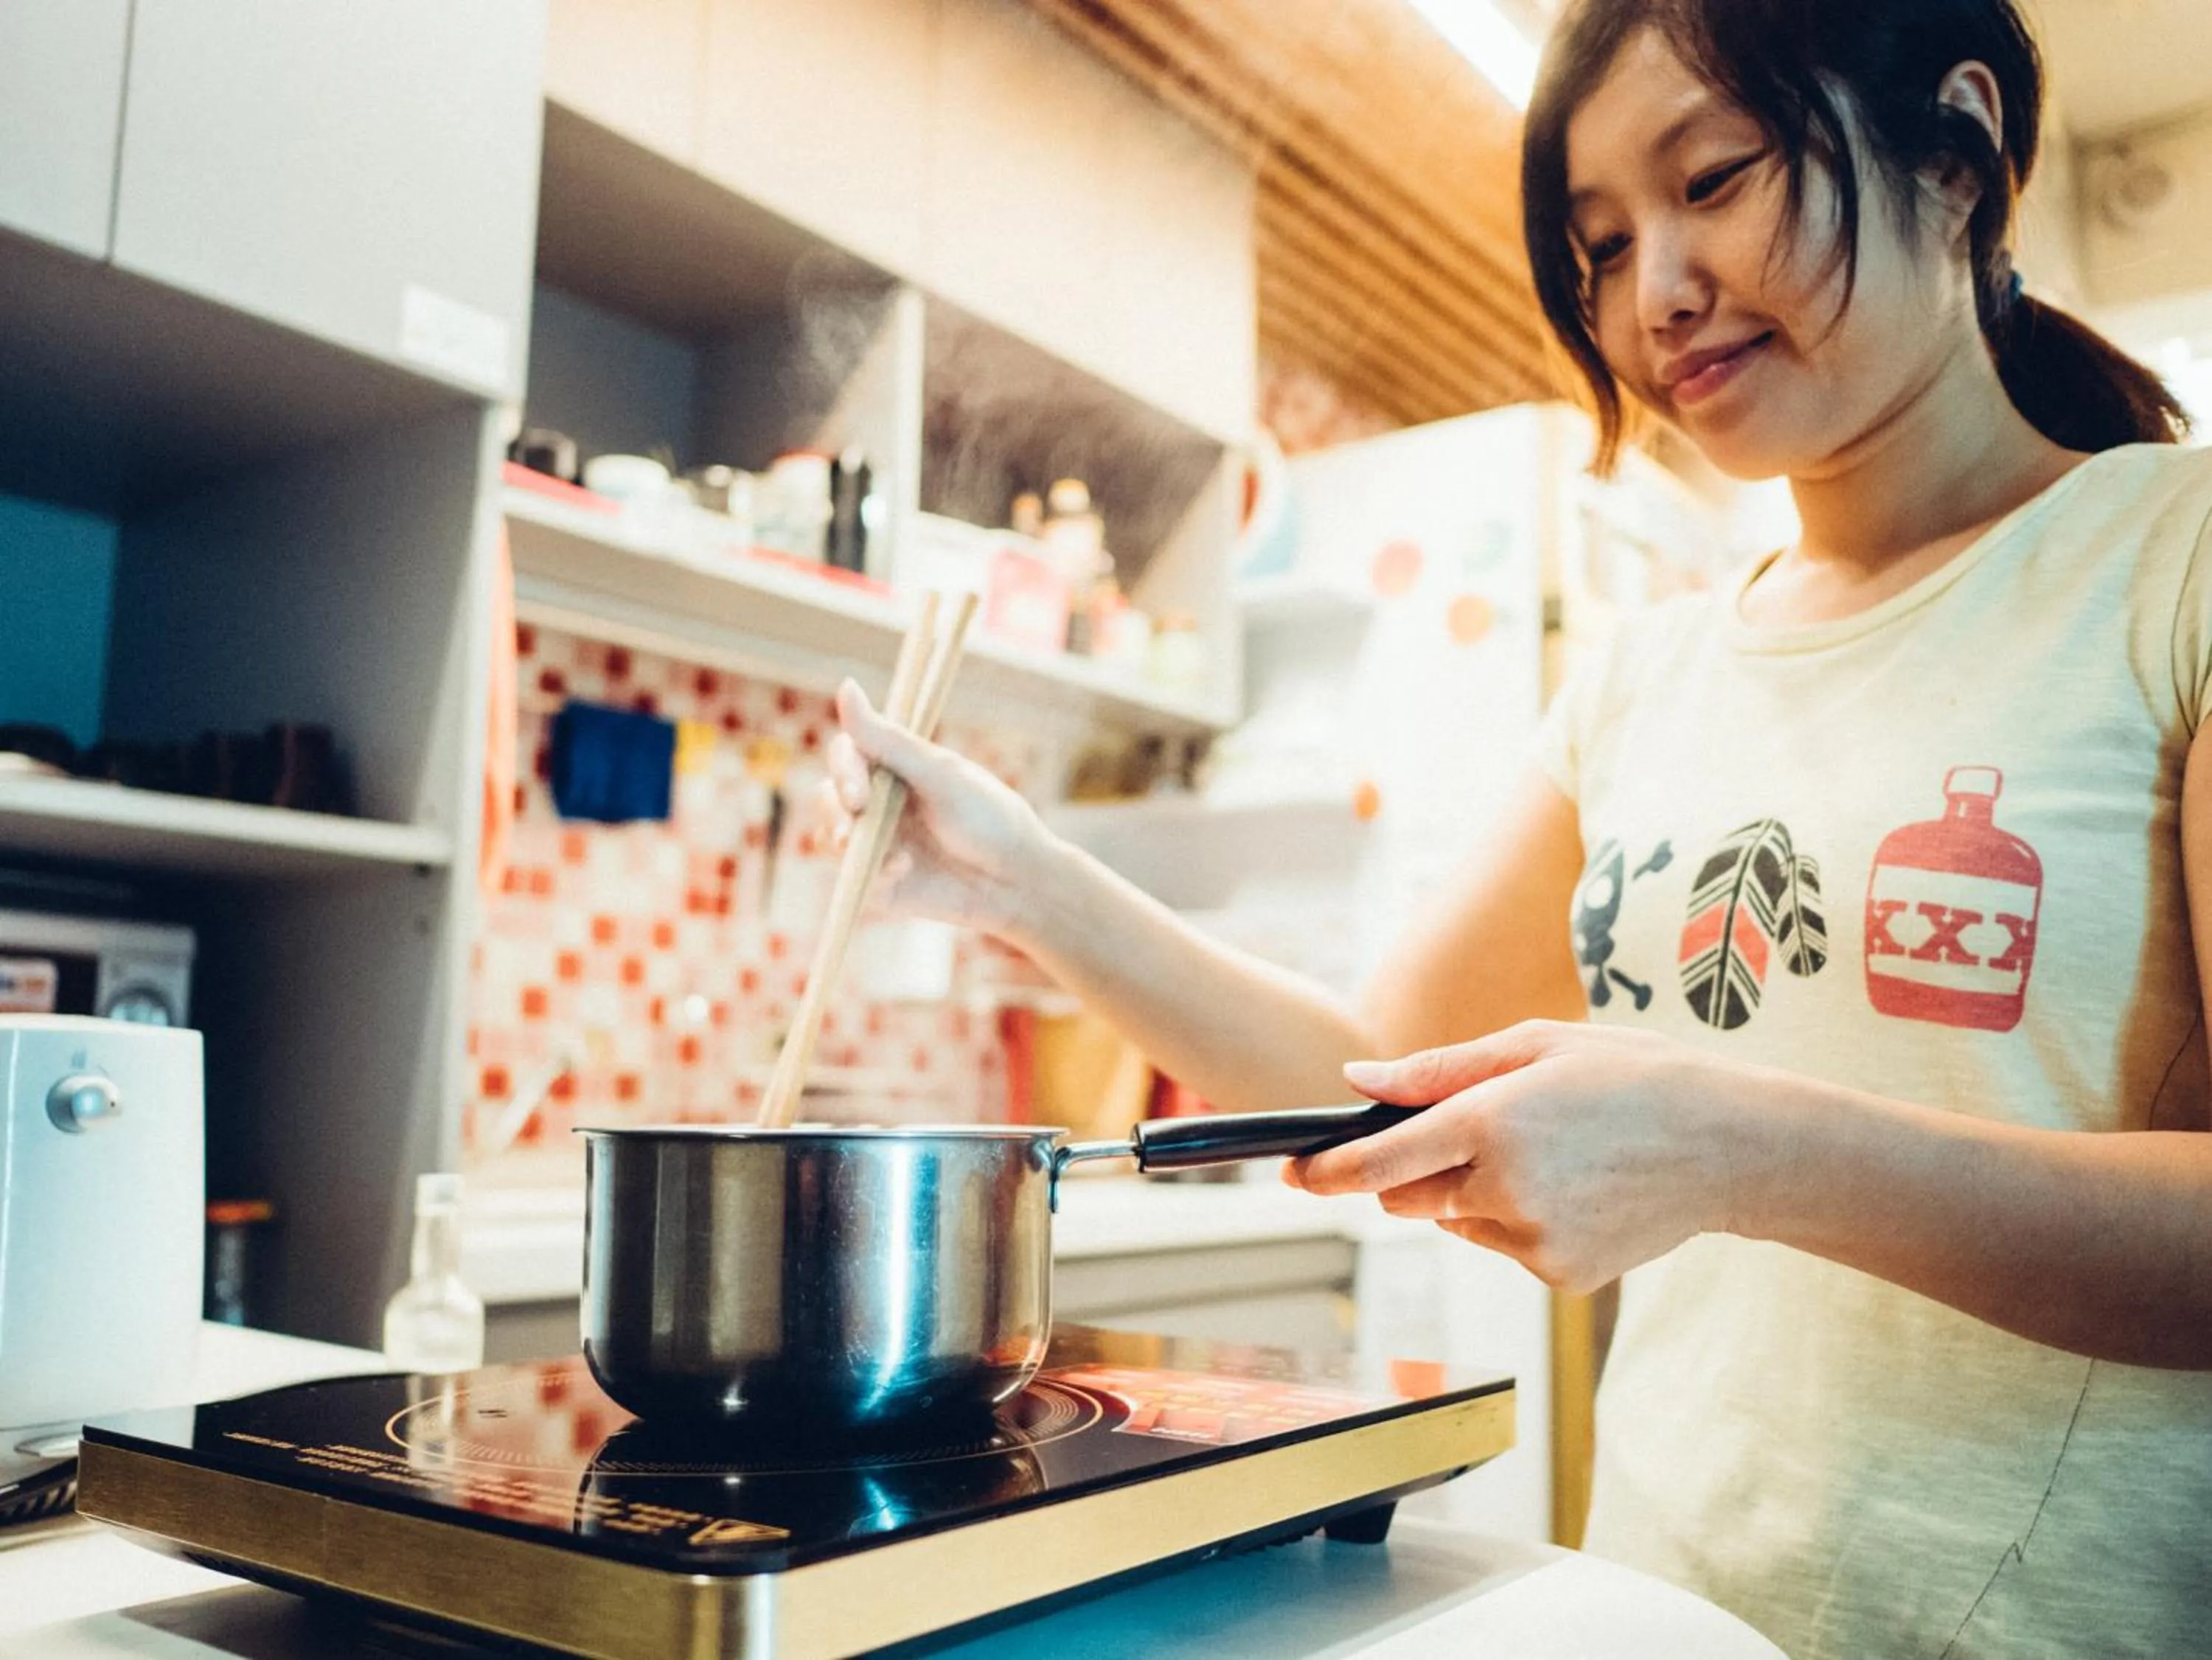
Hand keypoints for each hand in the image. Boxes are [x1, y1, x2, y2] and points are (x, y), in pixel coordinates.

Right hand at [826, 678, 1053, 936]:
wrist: (1017, 881)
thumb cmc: (989, 818)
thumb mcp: (940, 775)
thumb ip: (888, 740)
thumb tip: (845, 685)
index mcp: (895, 768)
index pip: (846, 755)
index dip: (844, 770)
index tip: (859, 795)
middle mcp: (881, 803)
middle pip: (828, 796)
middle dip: (836, 812)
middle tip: (854, 829)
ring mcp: (877, 842)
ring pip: (830, 837)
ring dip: (849, 846)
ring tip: (892, 856)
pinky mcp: (879, 882)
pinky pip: (851, 878)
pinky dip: (871, 874)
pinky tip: (904, 871)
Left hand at [1284, 1021, 1752, 1292]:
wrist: (1733, 1146)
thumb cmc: (1634, 1077)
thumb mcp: (1535, 1046)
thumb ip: (1437, 1071)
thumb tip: (1358, 1083)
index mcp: (1491, 1121)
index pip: (1378, 1160)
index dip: (1325, 1169)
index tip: (1291, 1170)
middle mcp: (1505, 1188)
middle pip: (1408, 1196)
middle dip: (1410, 1169)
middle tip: (1466, 1132)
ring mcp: (1534, 1239)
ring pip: (1457, 1219)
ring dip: (1471, 1190)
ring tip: (1548, 1149)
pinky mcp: (1561, 1274)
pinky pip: (1505, 1243)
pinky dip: (1517, 1218)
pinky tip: (1574, 1185)